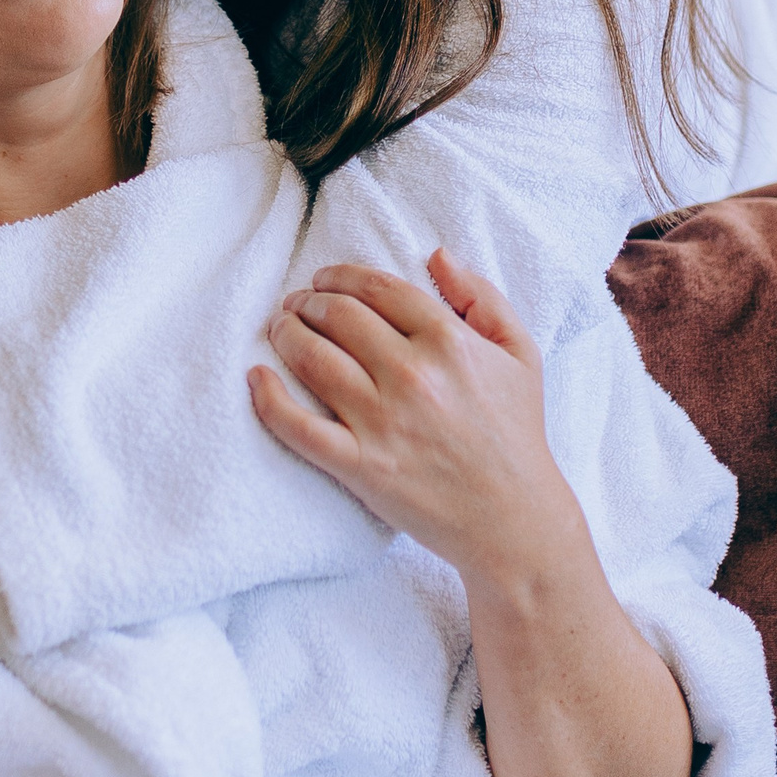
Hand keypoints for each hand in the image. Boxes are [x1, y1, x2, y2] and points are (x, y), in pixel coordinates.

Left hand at [251, 249, 585, 579]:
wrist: (514, 520)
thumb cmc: (516, 435)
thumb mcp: (521, 354)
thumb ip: (482, 297)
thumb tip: (438, 255)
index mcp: (450, 341)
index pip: (377, 287)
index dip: (341, 276)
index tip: (325, 281)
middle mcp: (413, 375)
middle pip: (338, 316)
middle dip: (309, 302)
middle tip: (298, 305)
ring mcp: (383, 421)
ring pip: (313, 358)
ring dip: (287, 334)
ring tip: (281, 329)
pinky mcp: (360, 465)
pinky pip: (298, 426)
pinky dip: (268, 399)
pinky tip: (255, 378)